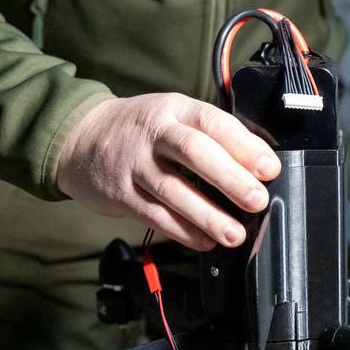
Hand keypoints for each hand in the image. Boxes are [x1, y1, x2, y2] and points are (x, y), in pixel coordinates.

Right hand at [57, 93, 280, 250]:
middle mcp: (154, 132)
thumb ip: (212, 135)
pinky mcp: (120, 192)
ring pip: (174, 189)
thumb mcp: (175, 116)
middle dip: (231, 179)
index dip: (244, 146)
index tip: (269, 168)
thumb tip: (259, 164)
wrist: (80, 137)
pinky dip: (183, 231)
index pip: (214, 123)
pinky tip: (204, 240)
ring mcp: (133, 162)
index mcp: (176, 109)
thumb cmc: (142, 130)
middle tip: (257, 201)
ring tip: (235, 234)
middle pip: (195, 153)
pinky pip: (154, 214)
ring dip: (208, 215)